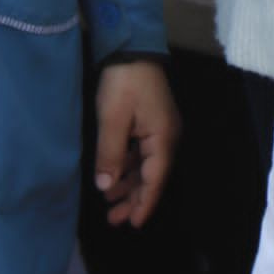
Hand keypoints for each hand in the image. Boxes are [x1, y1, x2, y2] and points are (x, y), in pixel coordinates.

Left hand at [95, 61, 179, 226]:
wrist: (132, 48)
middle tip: (115, 220)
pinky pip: (142, 153)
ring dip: (130, 184)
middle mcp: (167, 137)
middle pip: (153, 175)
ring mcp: (160, 129)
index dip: (145, 203)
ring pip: (146, 165)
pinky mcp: (152, 122)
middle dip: (135, 198)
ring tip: (110, 203)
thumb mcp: (112, 120)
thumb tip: (106, 187)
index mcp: (163, 138)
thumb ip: (110, 155)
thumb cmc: (124, 84)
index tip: (134, 225)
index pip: (156, 179)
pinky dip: (129, 167)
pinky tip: (114, 176)